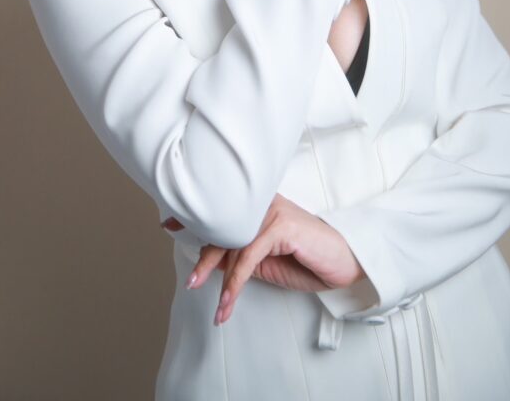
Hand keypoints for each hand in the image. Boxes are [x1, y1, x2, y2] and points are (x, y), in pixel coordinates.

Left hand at [164, 194, 365, 326]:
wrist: (342, 262)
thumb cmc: (304, 258)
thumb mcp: (264, 259)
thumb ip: (239, 253)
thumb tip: (208, 260)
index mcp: (256, 204)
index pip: (221, 211)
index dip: (194, 217)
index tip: (168, 224)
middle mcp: (261, 202)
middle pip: (222, 228)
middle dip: (203, 256)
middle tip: (191, 282)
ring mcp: (271, 211)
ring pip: (232, 245)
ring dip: (219, 281)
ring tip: (216, 308)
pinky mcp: (281, 226)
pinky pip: (248, 257)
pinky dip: (235, 283)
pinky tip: (228, 303)